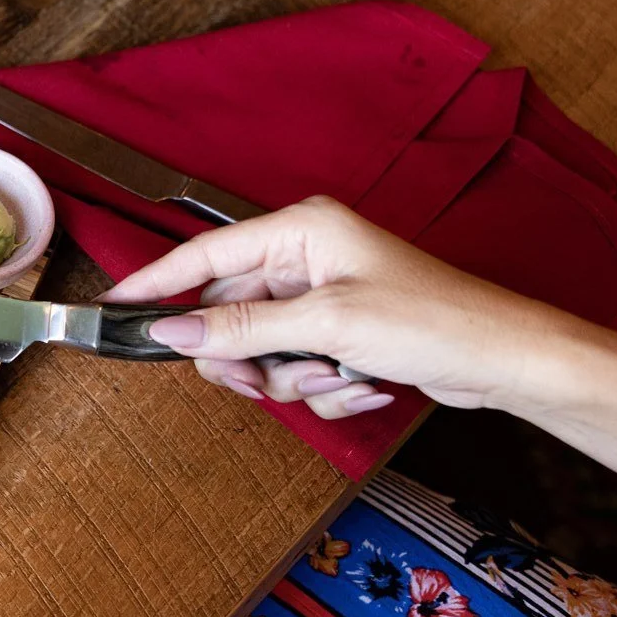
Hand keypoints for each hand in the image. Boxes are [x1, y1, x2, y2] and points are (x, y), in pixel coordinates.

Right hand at [105, 195, 570, 418]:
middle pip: (229, 314)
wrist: (505, 359)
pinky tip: (365, 383)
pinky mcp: (338, 332)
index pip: (203, 256)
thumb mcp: (326, 324)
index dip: (155, 285)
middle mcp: (305, 258)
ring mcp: (321, 297)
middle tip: (260, 382)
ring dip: (295, 379)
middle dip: (249, 358)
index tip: (111, 306)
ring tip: (341, 377)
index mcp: (300, 231)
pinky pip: (296, 367)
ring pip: (261, 350)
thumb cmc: (435, 319)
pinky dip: (324, 386)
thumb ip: (240, 329)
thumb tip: (170, 332)